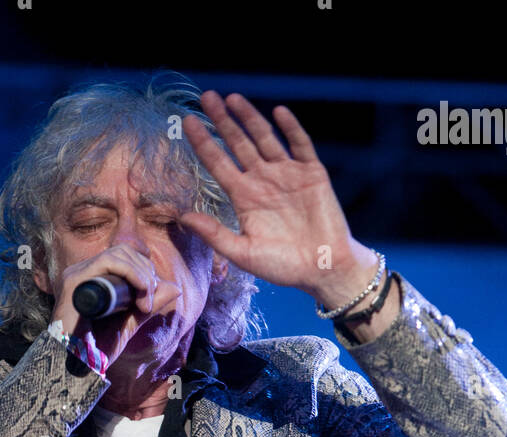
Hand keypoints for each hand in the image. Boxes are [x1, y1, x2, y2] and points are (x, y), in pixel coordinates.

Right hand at [49, 245, 181, 363]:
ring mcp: (76, 275)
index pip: (123, 256)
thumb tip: (176, 288)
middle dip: (146, 272)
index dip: (144, 270)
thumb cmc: (98, 348)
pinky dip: (130, 272)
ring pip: (117, 254)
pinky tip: (141, 290)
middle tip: (150, 303)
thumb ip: (150, 305)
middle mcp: (82, 272)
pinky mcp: (73, 281)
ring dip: (141, 274)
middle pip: (122, 252)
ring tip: (146, 301)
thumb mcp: (130, 322)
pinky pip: (107, 262)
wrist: (78, 367)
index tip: (151, 299)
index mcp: (92, 278)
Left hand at [178, 91, 377, 305]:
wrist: (323, 269)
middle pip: (238, 143)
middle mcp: (263, 181)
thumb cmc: (283, 266)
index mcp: (244, 198)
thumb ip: (215, 234)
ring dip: (249, 118)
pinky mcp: (312, 173)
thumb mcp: (243, 253)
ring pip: (264, 138)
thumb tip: (183, 217)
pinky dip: (290, 128)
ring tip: (233, 99)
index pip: (218, 163)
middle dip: (222, 121)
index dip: (203, 143)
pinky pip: (300, 145)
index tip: (187, 121)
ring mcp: (287, 174)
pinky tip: (278, 113)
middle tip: (206, 97)